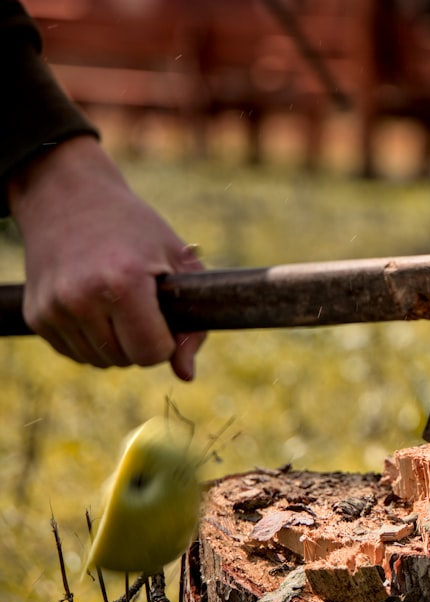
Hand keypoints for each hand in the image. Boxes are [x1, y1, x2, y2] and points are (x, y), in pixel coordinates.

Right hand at [7, 136, 205, 379]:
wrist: (66, 197)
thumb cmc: (134, 227)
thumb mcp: (176, 260)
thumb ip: (192, 322)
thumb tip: (187, 375)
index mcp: (123, 283)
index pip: (152, 352)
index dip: (167, 341)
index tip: (165, 318)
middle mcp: (82, 298)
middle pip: (127, 360)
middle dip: (143, 342)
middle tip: (143, 305)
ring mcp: (53, 308)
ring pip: (100, 361)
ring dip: (117, 343)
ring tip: (119, 302)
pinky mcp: (35, 315)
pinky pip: (75, 352)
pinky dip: (92, 339)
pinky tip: (96, 306)